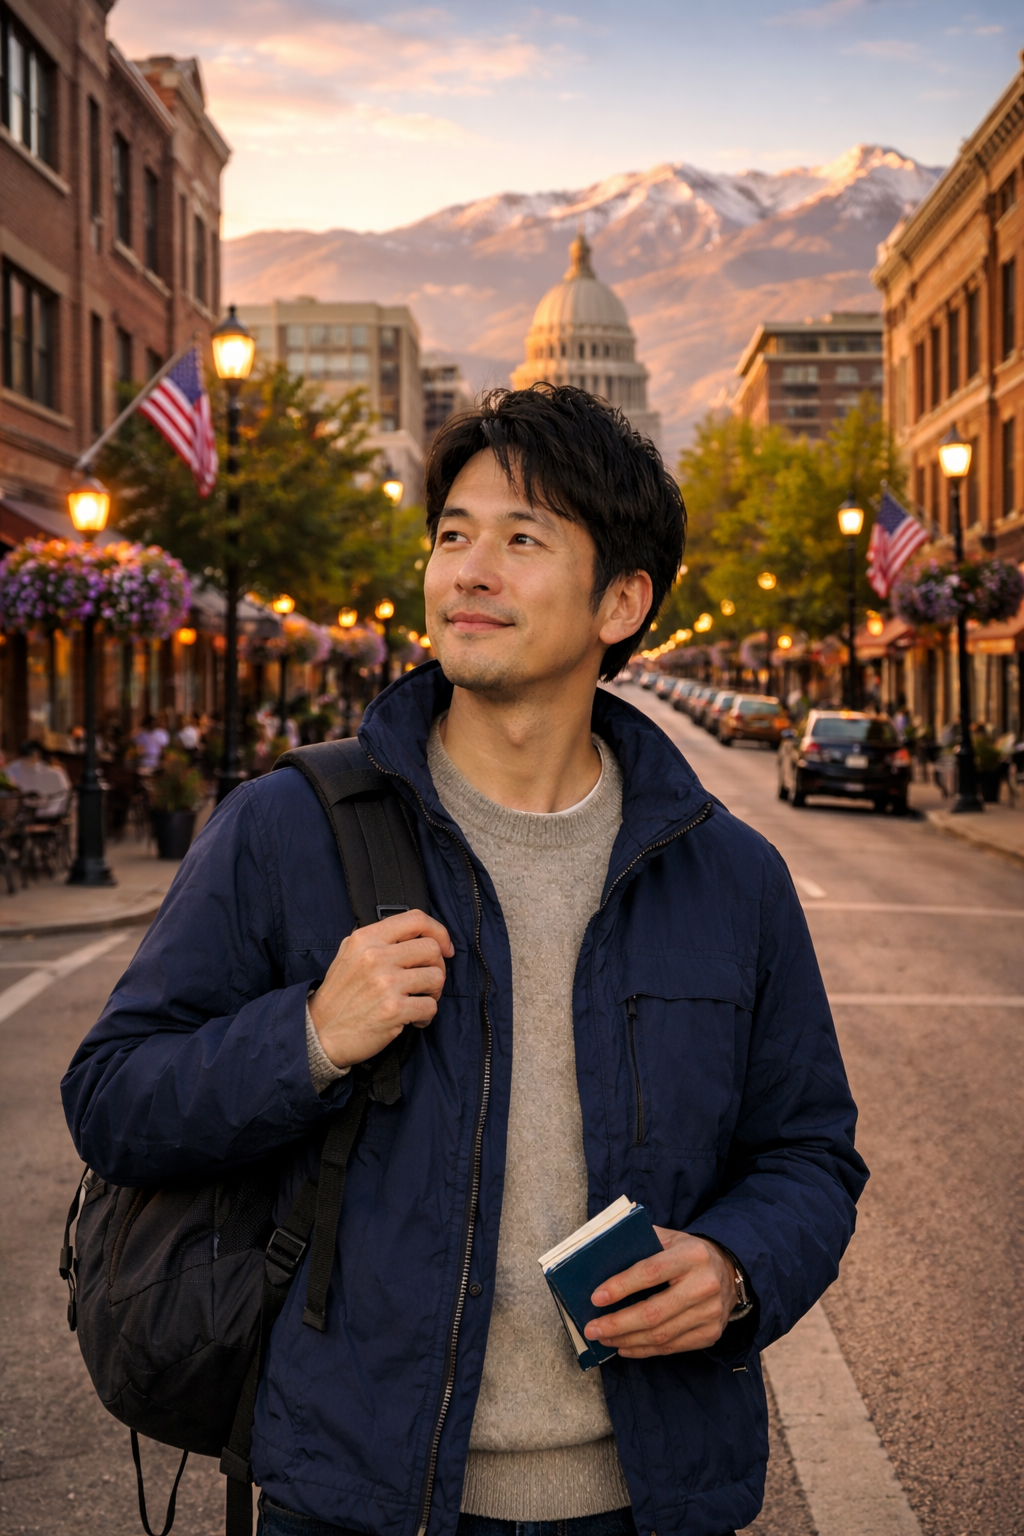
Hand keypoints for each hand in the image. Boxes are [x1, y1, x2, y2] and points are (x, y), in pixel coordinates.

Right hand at [308, 910, 453, 1069]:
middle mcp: (376, 956)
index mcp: (366, 939)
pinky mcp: (394, 1010)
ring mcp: (385, 983)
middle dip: (437, 967)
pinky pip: (430, 1006)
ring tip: (419, 1001)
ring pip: (436, 977)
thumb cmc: (339, 996)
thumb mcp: (349, 955)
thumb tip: (416, 934)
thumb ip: (378, 940)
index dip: (439, 931)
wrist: (320, 1033)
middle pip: (431, 948)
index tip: (444, 947)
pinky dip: (426, 1015)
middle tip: (427, 982)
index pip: (416, 919)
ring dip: (434, 992)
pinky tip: (413, 1019)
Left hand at [583, 1228, 736, 1358]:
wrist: (729, 1270)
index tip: (596, 1298)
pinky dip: (644, 1350)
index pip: (650, 1272)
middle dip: (617, 1323)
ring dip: (627, 1340)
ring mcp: (710, 1313)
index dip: (621, 1287)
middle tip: (592, 1329)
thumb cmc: (687, 1253)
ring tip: (604, 1338)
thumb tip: (602, 1256)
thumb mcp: (669, 1237)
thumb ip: (641, 1242)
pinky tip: (625, 1346)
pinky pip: (672, 1347)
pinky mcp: (711, 1333)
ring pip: (661, 1335)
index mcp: (691, 1255)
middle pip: (653, 1312)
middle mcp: (704, 1285)